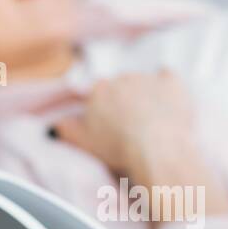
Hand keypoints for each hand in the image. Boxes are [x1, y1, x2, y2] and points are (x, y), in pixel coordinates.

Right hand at [53, 68, 227, 215]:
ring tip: (152, 121)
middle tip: (132, 126)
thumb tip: (56, 123)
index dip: (106, 110)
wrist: (157, 150)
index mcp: (99, 90)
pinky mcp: (171, 83)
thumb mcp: (82, 143)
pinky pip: (167, 79)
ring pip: (144, 83)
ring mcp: (147, 78)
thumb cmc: (118, 149)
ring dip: (146, 95)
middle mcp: (122, 78)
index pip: (99, 94)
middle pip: (122, 87)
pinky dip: (167, 89)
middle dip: (126, 102)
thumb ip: (66, 129)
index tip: (112, 126)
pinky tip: (169, 104)